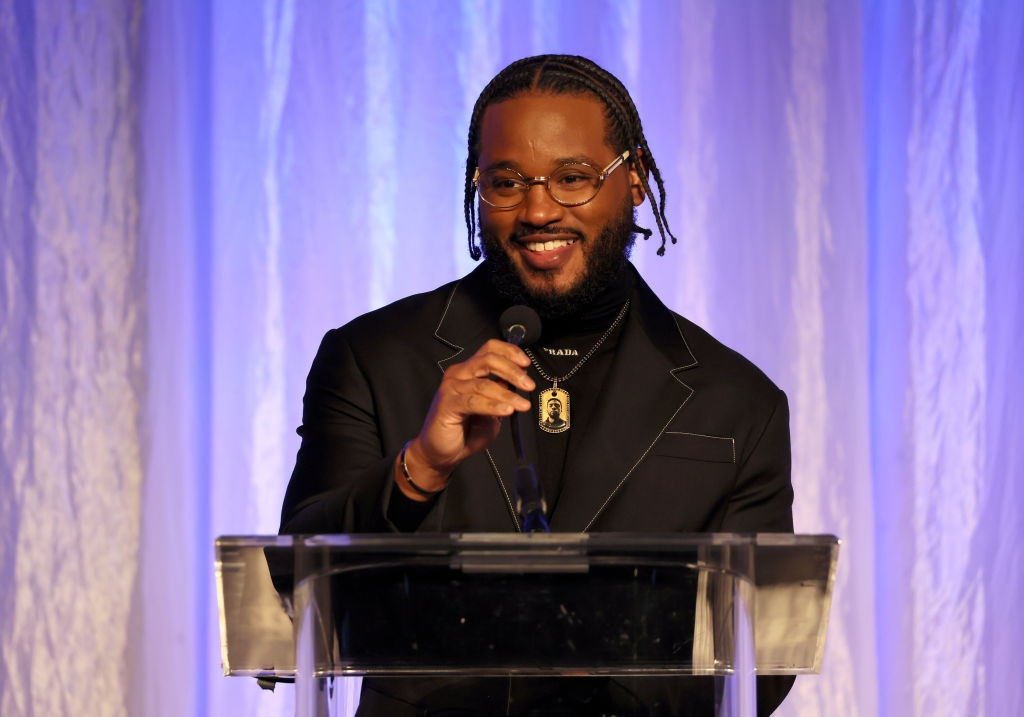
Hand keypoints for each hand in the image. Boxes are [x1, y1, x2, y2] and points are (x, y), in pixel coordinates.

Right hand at [396, 339, 534, 498]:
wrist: (441, 451)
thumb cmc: (465, 430)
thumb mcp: (492, 410)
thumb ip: (502, 394)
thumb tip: (518, 383)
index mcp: (469, 371)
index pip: (490, 349)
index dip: (509, 352)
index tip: (526, 363)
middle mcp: (459, 374)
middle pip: (488, 360)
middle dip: (512, 371)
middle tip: (528, 385)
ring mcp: (451, 388)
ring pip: (484, 383)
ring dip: (507, 394)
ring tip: (522, 404)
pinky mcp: (447, 404)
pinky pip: (474, 401)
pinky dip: (493, 405)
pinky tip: (506, 410)